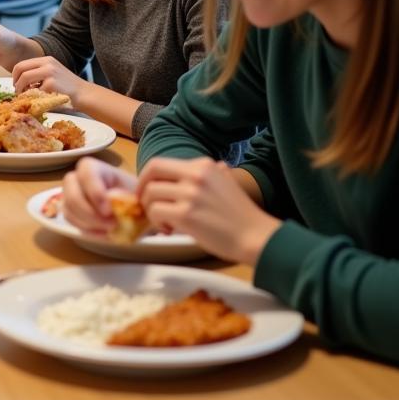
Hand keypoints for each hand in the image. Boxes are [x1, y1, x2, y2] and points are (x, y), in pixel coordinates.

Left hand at [11, 56, 86, 103]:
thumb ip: (38, 74)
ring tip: (24, 96)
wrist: (84, 94)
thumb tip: (18, 82)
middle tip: (17, 91)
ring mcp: (49, 72)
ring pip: (25, 78)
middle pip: (20, 69)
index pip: (22, 64)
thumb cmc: (66, 88)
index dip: (15, 75)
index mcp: (46, 60)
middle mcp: (47, 63)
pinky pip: (34, 90)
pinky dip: (32, 96)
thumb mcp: (52, 74)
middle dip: (15, 81)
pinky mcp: (51, 84)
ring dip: (20, 89)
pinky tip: (37, 100)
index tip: (16, 84)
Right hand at [62, 156, 137, 236]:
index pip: (87, 172)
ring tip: (110, 231)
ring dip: (89, 223)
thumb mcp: (139, 196)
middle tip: (110, 225)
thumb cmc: (137, 198)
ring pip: (69, 209)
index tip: (109, 210)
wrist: (135, 210)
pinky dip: (87, 231)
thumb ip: (131, 201)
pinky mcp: (71, 211)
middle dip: (89, 212)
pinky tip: (104, 234)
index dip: (95, 191)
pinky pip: (72, 222)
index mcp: (96, 168)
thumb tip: (122, 211)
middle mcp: (78, 178)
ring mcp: (71, 195)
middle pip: (71, 192)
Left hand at [137, 157, 280, 264]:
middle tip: (146, 205)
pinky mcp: (186, 214)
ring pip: (150, 194)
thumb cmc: (241, 214)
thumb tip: (216, 167)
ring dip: (151, 210)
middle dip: (142, 190)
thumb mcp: (228, 183)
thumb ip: (214, 174)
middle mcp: (195, 174)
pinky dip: (156, 222)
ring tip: (164, 222)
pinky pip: (155, 212)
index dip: (147, 177)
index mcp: (203, 165)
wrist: (256, 236)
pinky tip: (169, 230)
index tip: (146, 190)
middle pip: (151, 172)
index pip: (161, 163)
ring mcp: (190, 193)